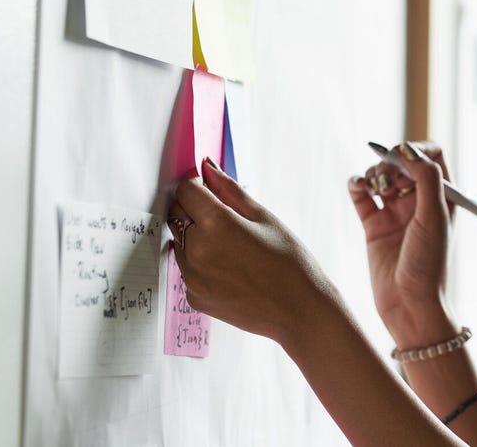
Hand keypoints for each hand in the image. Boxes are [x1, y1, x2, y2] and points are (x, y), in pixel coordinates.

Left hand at [168, 158, 334, 345]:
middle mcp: (196, 250)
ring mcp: (192, 277)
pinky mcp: (193, 297)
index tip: (212, 190)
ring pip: (180, 242)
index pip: (186, 190)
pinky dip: (201, 263)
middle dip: (194, 209)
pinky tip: (230, 268)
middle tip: (226, 219)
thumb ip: (230, 190)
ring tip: (232, 247)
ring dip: (196, 237)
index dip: (199, 186)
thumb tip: (207, 167)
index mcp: (216, 224)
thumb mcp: (264, 218)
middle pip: (177, 214)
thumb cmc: (290, 262)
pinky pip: (187, 269)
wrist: (299, 311)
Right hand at [347, 141, 456, 346]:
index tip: (400, 158)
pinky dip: (356, 185)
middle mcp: (419, 201)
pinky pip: (361, 195)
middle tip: (386, 178)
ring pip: (380, 176)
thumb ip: (426, 179)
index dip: (414, 150)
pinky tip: (358, 187)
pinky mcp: (373, 226)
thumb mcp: (434, 217)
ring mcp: (395, 212)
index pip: (430, 155)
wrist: (410, 306)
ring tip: (374, 187)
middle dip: (390, 162)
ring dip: (373, 173)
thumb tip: (408, 149)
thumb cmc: (430, 264)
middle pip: (402, 162)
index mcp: (442, 196)